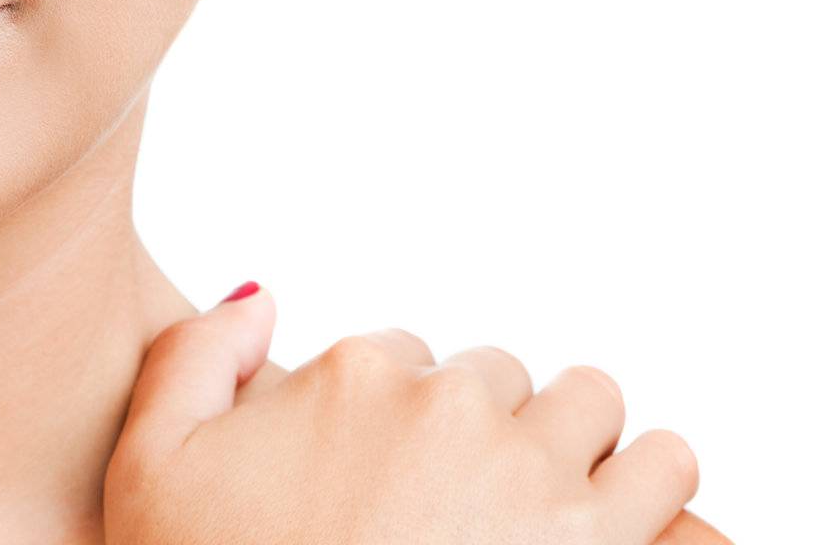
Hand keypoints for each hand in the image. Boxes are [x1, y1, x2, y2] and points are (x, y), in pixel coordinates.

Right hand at [104, 288, 732, 544]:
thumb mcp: (151, 475)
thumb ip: (191, 360)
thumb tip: (262, 299)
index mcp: (352, 377)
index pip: (403, 356)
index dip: (391, 423)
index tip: (382, 489)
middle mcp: (449, 407)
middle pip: (499, 378)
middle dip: (484, 434)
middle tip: (460, 520)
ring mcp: (534, 474)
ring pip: (592, 404)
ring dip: (576, 449)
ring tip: (550, 518)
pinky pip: (671, 471)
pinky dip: (653, 494)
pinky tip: (617, 537)